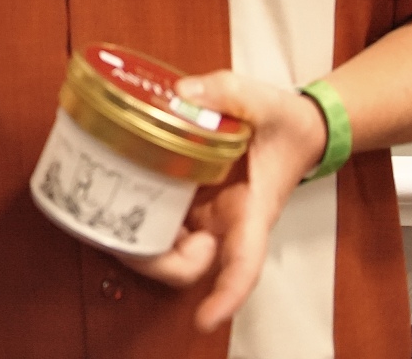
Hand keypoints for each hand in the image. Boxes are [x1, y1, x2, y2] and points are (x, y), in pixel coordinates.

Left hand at [117, 70, 327, 331]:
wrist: (296, 127)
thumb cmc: (283, 123)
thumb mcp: (260, 99)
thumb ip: (226, 93)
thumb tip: (185, 94)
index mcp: (252, 211)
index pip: (243, 265)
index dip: (225, 296)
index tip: (205, 319)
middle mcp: (226, 224)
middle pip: (189, 267)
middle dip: (153, 260)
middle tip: (123, 229)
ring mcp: (206, 217)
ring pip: (168, 250)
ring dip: (138, 238)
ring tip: (116, 201)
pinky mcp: (191, 204)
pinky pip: (160, 222)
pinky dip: (137, 214)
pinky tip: (119, 186)